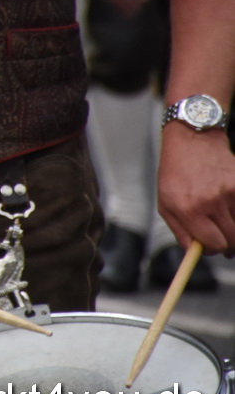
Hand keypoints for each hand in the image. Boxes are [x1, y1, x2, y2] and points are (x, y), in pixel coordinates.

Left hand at [158, 124, 234, 253]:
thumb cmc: (176, 172)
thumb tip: (194, 253)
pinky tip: (228, 204)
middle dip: (226, 243)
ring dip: (233, 227)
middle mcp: (209, 201)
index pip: (212, 244)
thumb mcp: (165, 202)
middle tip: (222, 237)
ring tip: (222, 216)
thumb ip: (180, 231)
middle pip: (231, 240)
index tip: (211, 246)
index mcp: (186, 208)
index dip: (213, 249)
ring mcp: (228, 192)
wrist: (192, 140)